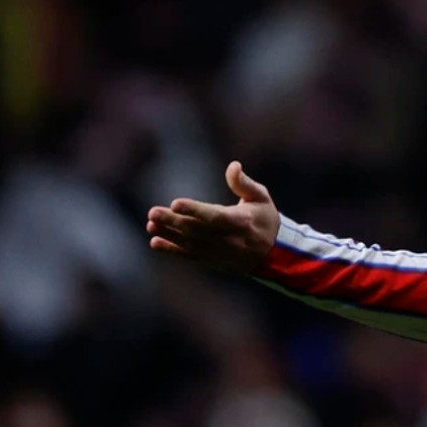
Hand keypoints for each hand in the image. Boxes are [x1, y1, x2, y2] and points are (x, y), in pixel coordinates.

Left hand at [146, 161, 281, 275]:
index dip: (195, 210)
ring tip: (151, 224)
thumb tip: (233, 165)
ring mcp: (220, 253)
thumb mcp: (261, 197)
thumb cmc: (265, 219)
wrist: (275, 255)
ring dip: (169, 235)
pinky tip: (155, 242)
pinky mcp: (213, 261)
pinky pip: (190, 257)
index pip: (215, 217)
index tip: (175, 203)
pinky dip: (172, 250)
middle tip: (153, 212)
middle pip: (197, 231)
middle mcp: (230, 240)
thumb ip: (244, 183)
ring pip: (190, 245)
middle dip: (174, 222)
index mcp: (242, 222)